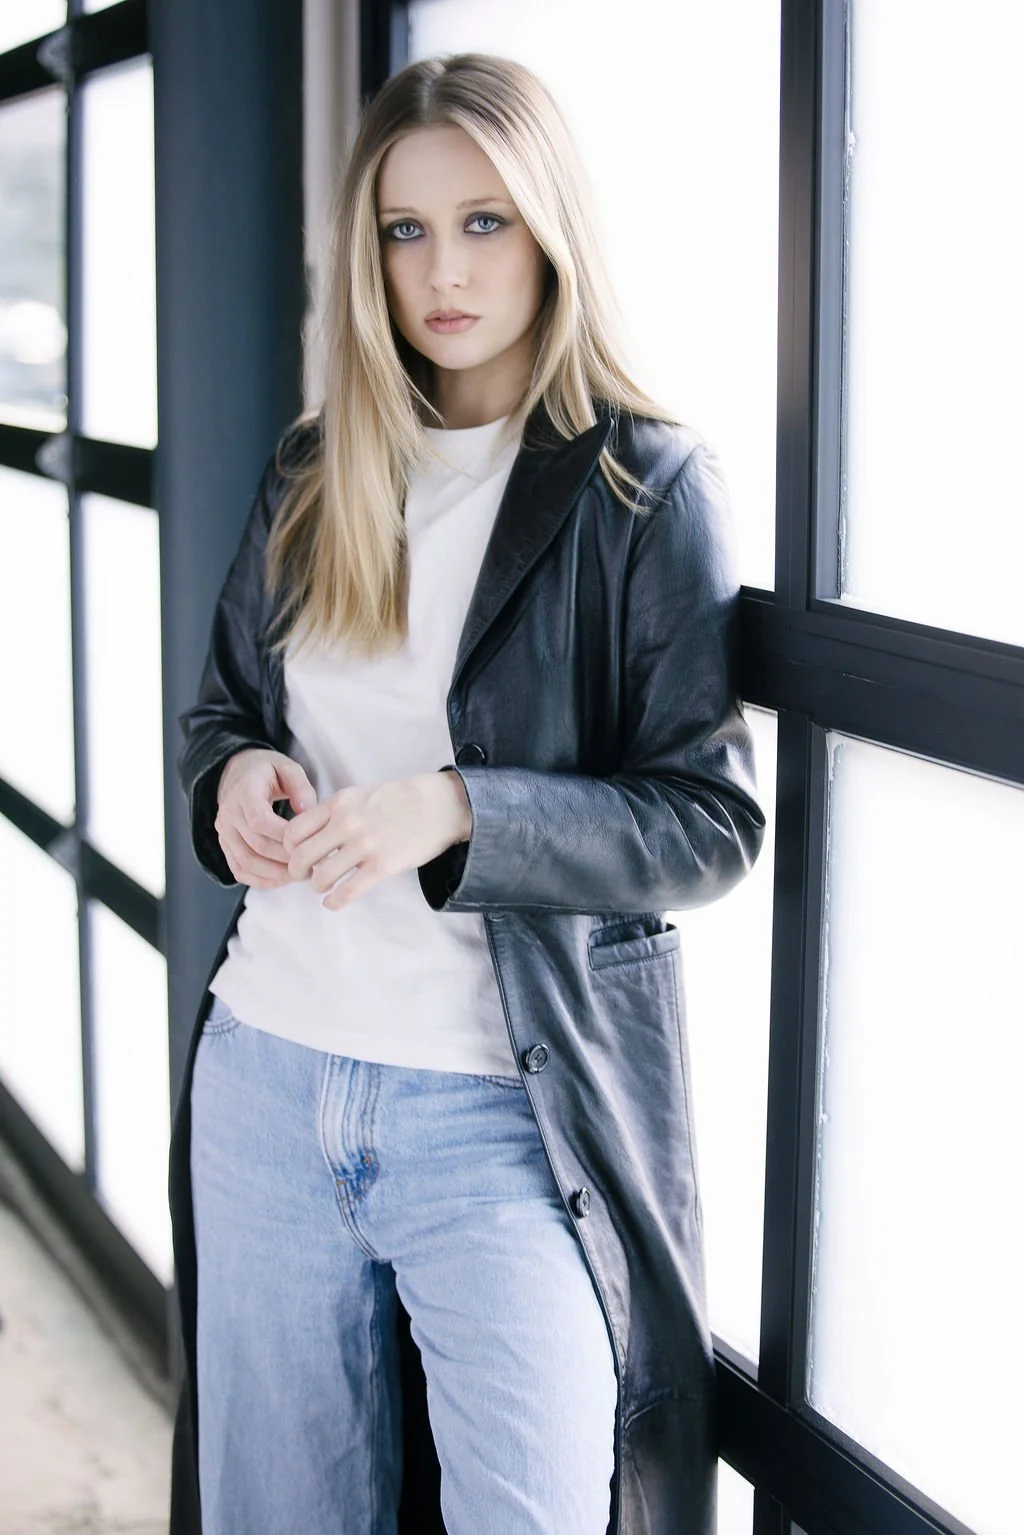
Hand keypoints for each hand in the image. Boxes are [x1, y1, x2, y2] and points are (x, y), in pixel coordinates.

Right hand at [214, 748, 317, 888]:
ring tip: (300, 875)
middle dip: (286, 859)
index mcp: (244, 791)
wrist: (237, 772)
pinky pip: (238, 869)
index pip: (259, 820)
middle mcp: (229, 813)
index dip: (284, 837)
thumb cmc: (267, 770)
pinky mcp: (225, 844)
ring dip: (274, 874)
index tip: (309, 843)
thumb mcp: (287, 766)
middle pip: (256, 845)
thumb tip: (308, 810)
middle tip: (313, 866)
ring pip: (246, 862)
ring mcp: (224, 831)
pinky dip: (259, 880)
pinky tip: (281, 880)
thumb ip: (300, 785)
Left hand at [282, 770, 471, 910]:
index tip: (296, 855)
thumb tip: (312, 834)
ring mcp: (364, 846)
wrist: (439, 805)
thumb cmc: (400, 799)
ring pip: (321, 877)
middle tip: (304, 876)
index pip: (293, 830)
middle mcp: (346, 823)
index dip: (288, 849)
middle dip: (297, 872)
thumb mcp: (361, 794)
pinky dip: (334, 902)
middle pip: (301, 857)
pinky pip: (347, 892)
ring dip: (317, 887)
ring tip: (323, 888)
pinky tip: (333, 902)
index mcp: (339, 803)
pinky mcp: (382, 866)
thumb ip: (336, 811)